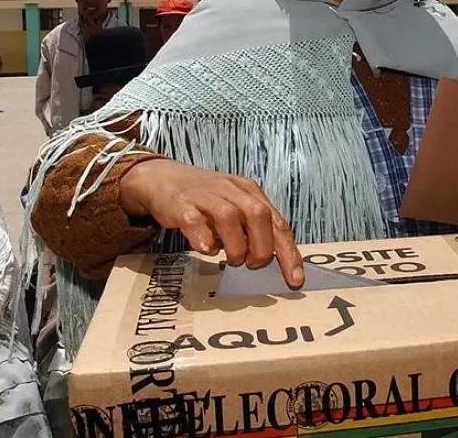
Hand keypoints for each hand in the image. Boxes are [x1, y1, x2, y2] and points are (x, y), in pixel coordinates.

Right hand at [120, 159, 304, 287]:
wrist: (162, 178)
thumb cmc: (204, 200)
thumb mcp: (234, 207)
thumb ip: (252, 228)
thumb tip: (272, 261)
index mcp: (249, 192)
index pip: (277, 222)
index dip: (288, 252)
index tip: (295, 279)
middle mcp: (231, 190)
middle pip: (258, 215)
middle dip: (262, 248)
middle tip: (253, 265)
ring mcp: (205, 196)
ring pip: (229, 218)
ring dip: (236, 246)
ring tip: (232, 260)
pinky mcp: (181, 204)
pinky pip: (195, 221)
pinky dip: (204, 239)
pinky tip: (207, 250)